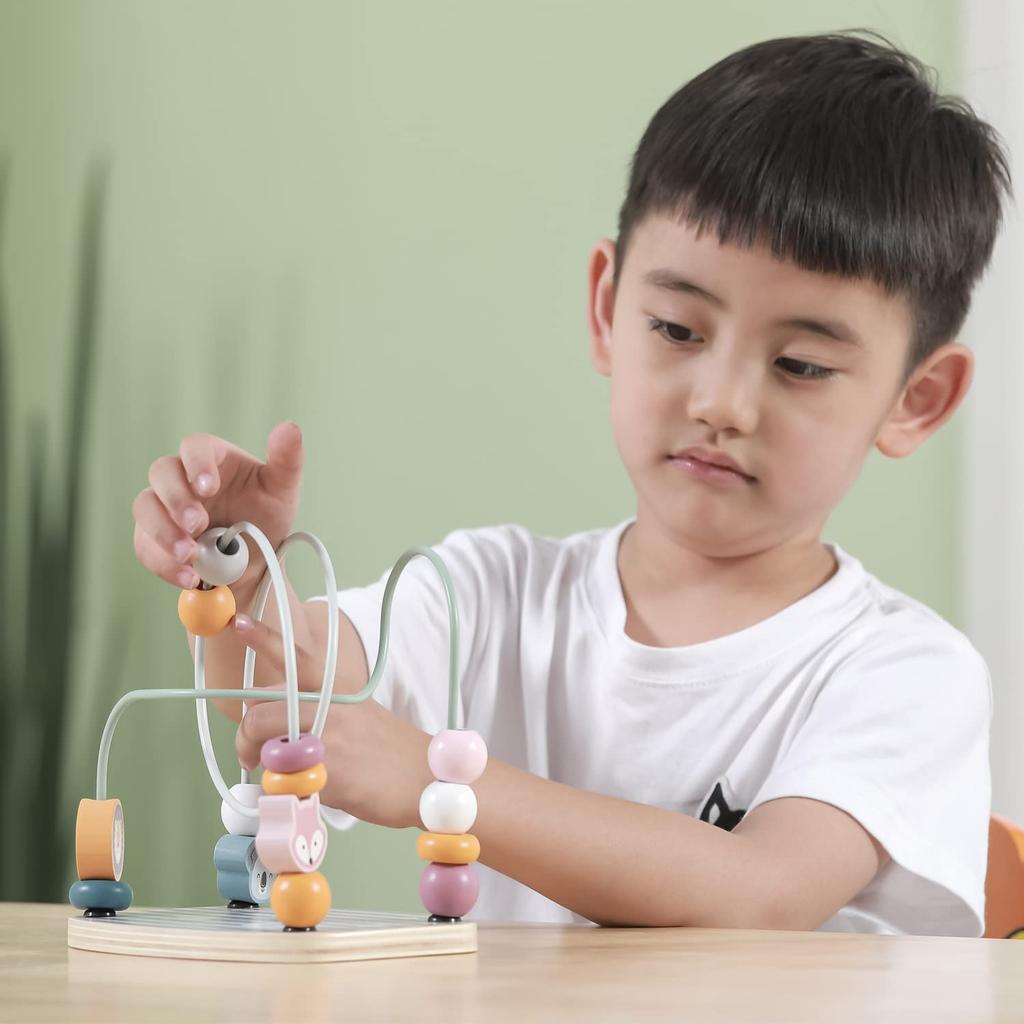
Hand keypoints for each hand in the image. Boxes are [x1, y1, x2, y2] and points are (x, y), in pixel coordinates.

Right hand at [132, 421, 303, 589]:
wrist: (253, 563)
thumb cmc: (265, 518)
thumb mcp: (282, 491)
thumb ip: (287, 460)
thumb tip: (290, 427)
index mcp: (212, 459)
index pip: (194, 446)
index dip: (196, 463)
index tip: (207, 488)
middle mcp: (182, 478)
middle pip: (161, 472)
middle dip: (176, 499)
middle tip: (197, 524)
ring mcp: (162, 508)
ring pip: (145, 508)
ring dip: (164, 532)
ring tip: (191, 556)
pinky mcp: (151, 538)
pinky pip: (145, 546)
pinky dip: (164, 563)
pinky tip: (190, 577)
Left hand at [231, 611, 432, 828]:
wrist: (427, 777)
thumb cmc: (388, 750)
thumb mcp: (355, 714)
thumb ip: (315, 712)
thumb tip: (273, 728)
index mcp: (334, 690)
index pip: (296, 658)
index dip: (265, 639)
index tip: (241, 623)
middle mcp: (329, 707)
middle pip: (259, 713)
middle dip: (245, 738)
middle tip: (251, 756)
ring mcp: (329, 738)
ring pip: (264, 747)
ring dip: (258, 765)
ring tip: (275, 777)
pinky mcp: (329, 773)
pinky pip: (283, 781)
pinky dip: (285, 791)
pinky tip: (307, 792)